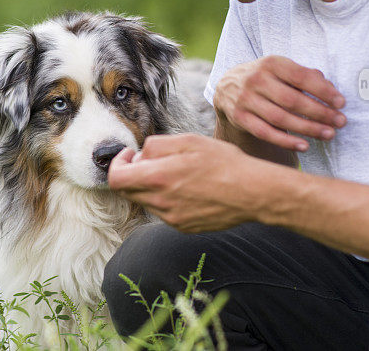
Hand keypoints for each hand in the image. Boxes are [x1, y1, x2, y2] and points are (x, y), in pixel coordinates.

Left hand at [108, 134, 261, 232]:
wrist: (252, 192)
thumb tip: (140, 155)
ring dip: (151, 186)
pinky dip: (167, 199)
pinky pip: (163, 211)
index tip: (131, 154)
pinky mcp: (183, 226)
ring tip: (177, 174)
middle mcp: (161, 202)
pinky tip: (189, 189)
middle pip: (127, 191)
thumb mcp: (189, 141)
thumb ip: (157, 146)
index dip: (118, 164)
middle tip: (152, 161)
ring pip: (146, 201)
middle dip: (133, 173)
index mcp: (158, 177)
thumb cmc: (223, 162)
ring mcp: (171, 218)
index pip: (116, 178)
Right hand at [213, 55, 345, 150]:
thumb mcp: (282, 70)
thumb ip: (306, 76)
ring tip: (328, 134)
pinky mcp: (240, 118)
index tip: (341, 103)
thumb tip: (330, 88)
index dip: (323, 91)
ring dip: (307, 128)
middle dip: (319, 112)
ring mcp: (246, 100)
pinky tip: (304, 145)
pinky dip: (286, 141)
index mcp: (271, 63)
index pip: (301, 76)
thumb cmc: (266, 79)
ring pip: (280, 118)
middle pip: (292, 100)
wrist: (228, 88)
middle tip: (340, 122)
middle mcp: (256, 80)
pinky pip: (266, 132)